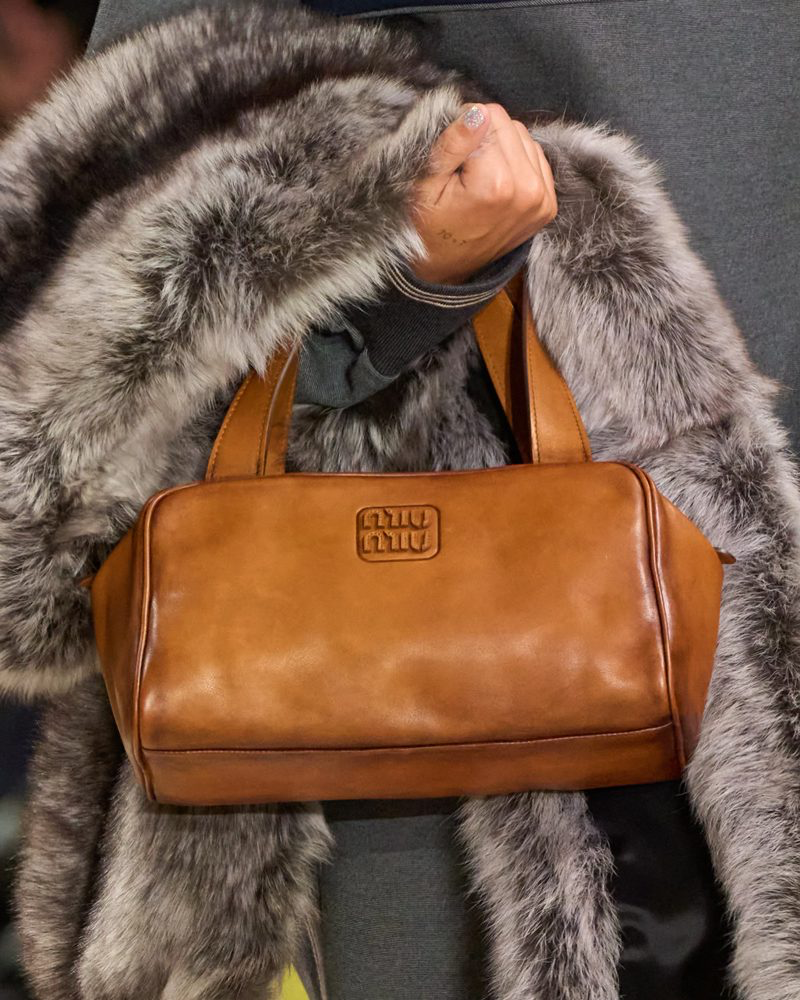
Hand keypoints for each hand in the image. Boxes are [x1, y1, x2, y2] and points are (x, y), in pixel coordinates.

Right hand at [408, 103, 557, 284]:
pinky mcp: (548, 206)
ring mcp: (542, 201)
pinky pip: (536, 157)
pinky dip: (516, 162)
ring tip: (479, 177)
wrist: (445, 270)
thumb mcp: (425, 185)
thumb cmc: (427, 228)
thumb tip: (477, 112)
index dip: (463, 126)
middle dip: (484, 137)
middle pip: (510, 125)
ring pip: (524, 137)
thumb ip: (453, 145)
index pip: (489, 116)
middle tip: (464, 169)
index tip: (452, 156)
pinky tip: (496, 182)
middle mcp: (528, 191)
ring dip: (501, 148)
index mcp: (497, 185)